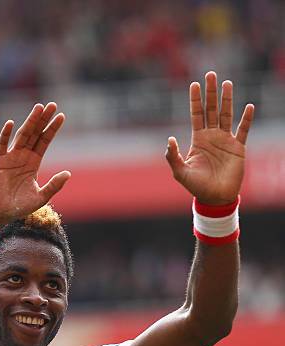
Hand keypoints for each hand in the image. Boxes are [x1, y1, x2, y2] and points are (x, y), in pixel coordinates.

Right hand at [0, 103, 70, 227]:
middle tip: (52, 105)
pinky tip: (10, 123)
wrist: (0, 213)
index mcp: (33, 162)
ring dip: (30, 122)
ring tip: (38, 107)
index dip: (52, 129)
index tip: (61, 116)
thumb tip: (68, 173)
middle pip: (35, 133)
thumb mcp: (41, 197)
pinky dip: (5, 134)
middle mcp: (22, 156)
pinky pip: (2, 145)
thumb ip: (54, 185)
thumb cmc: (20, 207)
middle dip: (43, 119)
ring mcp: (10, 157)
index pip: (44, 141)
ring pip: (21, 135)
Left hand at [166, 71, 253, 204]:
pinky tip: (249, 107)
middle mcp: (212, 136)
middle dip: (211, 93)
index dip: (195, 100)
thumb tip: (169, 139)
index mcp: (198, 140)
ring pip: (227, 115)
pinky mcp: (238, 148)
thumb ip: (173, 156)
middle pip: (212, 109)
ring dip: (227, 99)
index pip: (196, 115)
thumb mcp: (180, 172)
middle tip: (210, 74)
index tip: (194, 83)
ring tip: (227, 83)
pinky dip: (246, 119)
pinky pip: (243, 130)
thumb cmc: (196, 187)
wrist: (215, 198)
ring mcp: (226, 141)